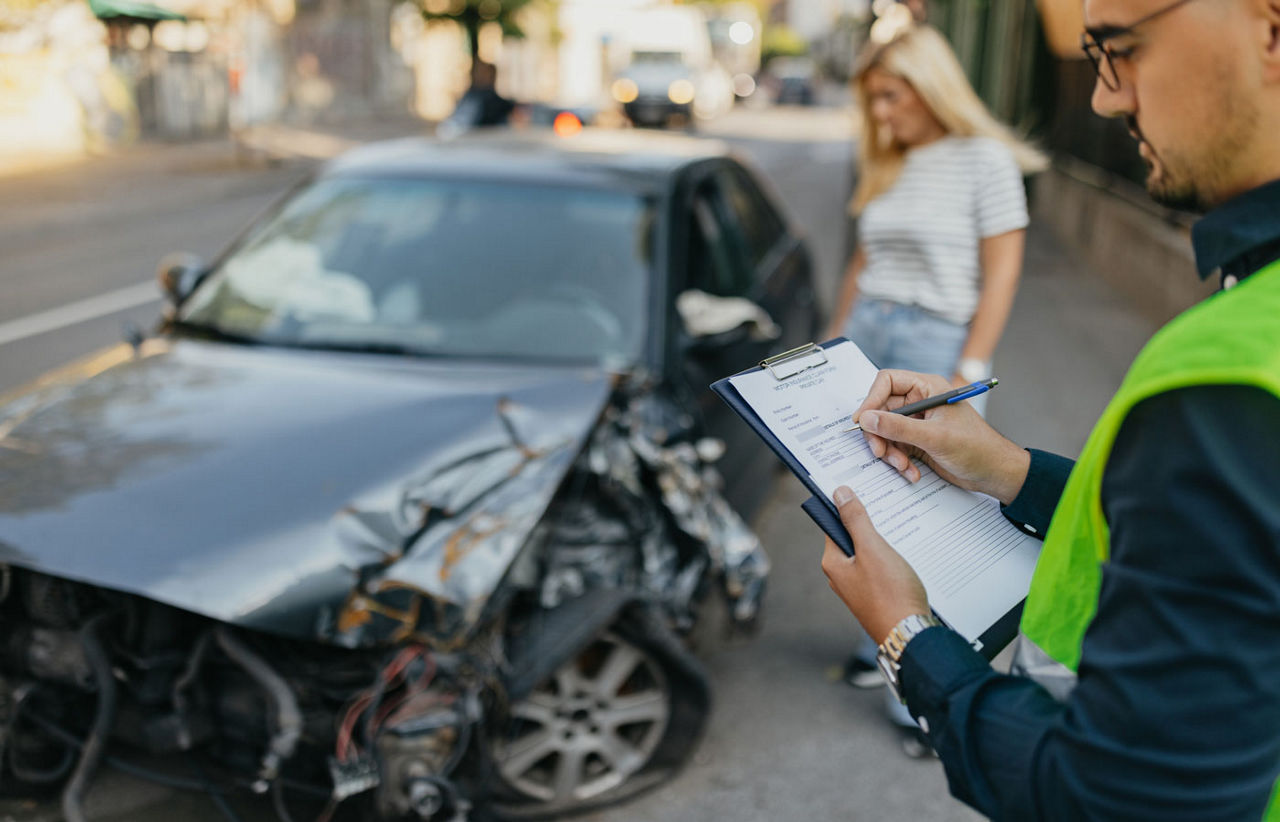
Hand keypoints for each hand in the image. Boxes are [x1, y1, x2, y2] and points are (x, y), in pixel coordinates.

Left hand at [820, 486, 929, 643]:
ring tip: (901, 528)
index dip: (847, 506)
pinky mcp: (876, 596)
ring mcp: (859, 588)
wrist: (911, 636)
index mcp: (833, 563)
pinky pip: (879, 568)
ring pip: (868, 553)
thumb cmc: (890, 593)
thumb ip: (855, 520)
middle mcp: (841, 576)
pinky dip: (890, 557)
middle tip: (888, 506)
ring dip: (883, 540)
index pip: (834, 524)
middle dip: (868, 523)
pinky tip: (906, 552)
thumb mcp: (872, 549)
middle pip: (852, 538)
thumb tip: (839, 494)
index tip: (863, 490)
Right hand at [852, 369, 1029, 504]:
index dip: (871, 399)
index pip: (887, 382)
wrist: (995, 474)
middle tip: (880, 452)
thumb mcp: (935, 437)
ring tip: (902, 466)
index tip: (862, 421)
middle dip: (880, 434)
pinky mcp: (917, 442)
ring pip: (885, 432)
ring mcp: (917, 423)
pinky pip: (895, 448)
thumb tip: (867, 419)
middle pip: (881, 410)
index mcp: (927, 388)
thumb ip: (898, 427)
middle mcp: (920, 402)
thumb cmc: (977, 448)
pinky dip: (899, 462)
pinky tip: (912, 472)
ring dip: (890, 452)